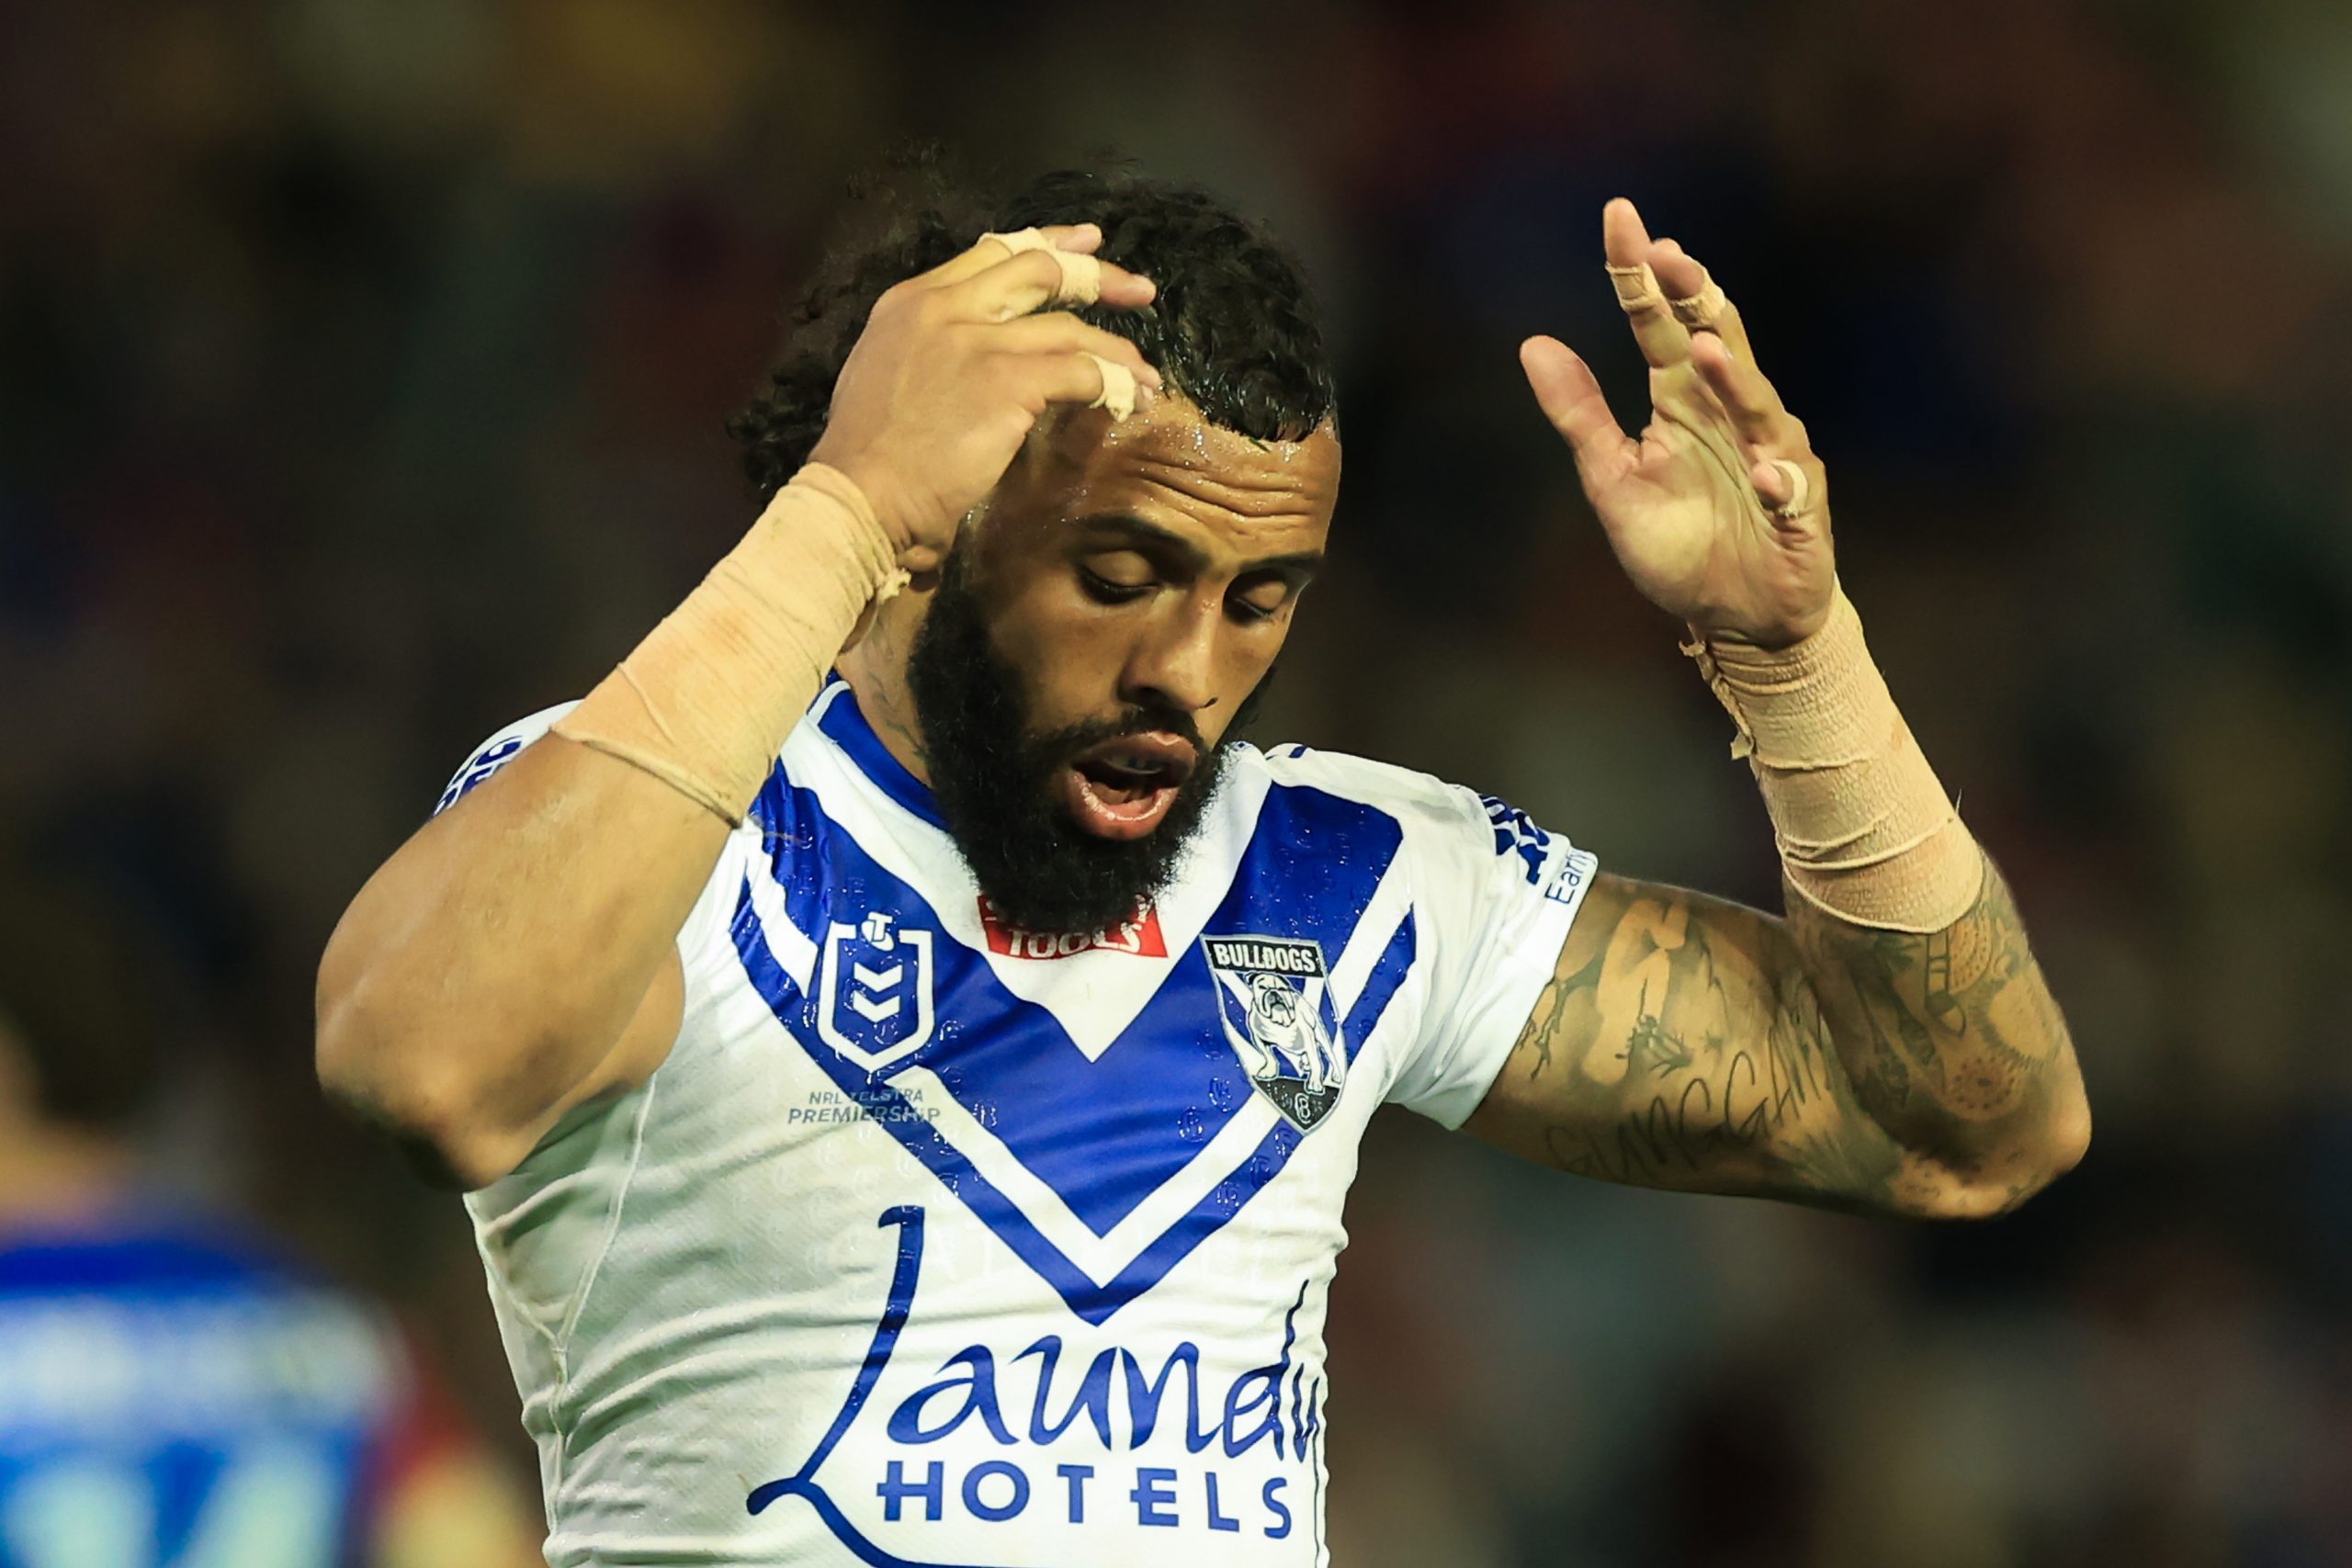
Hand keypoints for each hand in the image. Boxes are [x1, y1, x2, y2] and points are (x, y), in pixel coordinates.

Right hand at [810, 224, 1162, 563]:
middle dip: (1097, 276)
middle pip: (1037, 269)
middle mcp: (944, 308)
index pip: (990, 252)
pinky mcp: (1007, 381)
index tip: (1087, 245)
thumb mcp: (887, 375)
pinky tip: (1130, 397)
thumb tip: (978, 349)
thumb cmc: (870, 461)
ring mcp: (977, 341)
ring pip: (1068, 328)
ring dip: (1115, 349)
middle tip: (1139, 292)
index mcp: (912, 302)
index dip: (1047, 244)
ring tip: (1144, 372)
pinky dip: (1113, 383)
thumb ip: (931, 347)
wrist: (862, 499)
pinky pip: (1080, 371)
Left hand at [1522, 199, 1832, 647]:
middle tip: (1665, 255)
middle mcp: (1729, 412)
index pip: (1657, 323)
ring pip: (1756, 405)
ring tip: (1704, 347)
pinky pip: (1789, 490)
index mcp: (1681, 399)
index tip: (1618, 217)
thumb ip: (1579, 416)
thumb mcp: (1612, 479)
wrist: (1738, 618)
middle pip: (1716, 338)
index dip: (1639, 275)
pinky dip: (1776, 481)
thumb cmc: (1682, 545)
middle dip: (1693, 295)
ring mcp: (1770, 456)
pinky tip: (1762, 476)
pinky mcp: (1798, 509)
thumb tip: (1533, 345)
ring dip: (1734, 377)